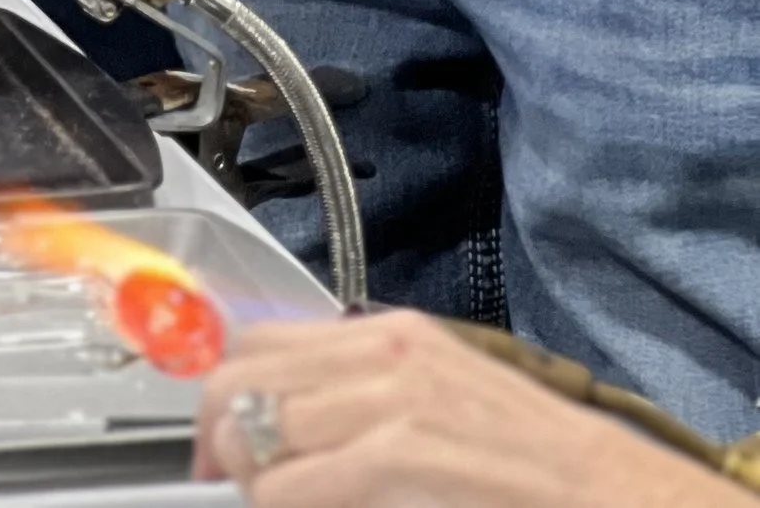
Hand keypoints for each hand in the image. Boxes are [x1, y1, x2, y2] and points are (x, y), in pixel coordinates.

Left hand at [193, 311, 722, 507]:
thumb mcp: (439, 405)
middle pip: (244, 374)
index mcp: (391, 335)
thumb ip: (366, 402)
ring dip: (244, 472)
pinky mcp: (404, 453)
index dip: (224, 391)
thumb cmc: (533, 466)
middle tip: (217, 481)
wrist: (612, 491)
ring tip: (255, 499)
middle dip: (214, 433)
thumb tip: (293, 429)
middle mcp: (383, 353)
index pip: (262, 338)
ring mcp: (393, 400)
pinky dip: (277, 500)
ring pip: (259, 424)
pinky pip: (297, 480)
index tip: (214, 438)